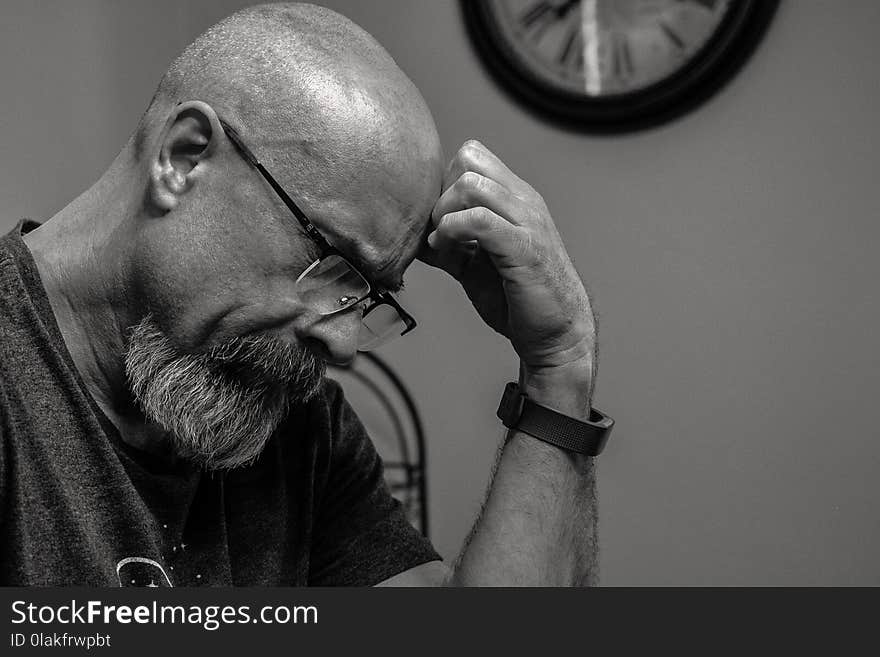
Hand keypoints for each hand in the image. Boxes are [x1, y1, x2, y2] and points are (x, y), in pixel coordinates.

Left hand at [419, 140, 595, 396]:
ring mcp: (527, 221)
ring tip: (443, 243)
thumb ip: (449, 244)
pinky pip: (478, 220)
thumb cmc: (518, 298)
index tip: (438, 220)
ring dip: (444, 213)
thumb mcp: (475, 264)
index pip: (472, 155)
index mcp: (515, 198)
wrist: (556, 333)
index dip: (444, 183)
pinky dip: (452, 232)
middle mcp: (523, 201)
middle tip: (438, 231)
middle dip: (441, 194)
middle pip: (468, 160)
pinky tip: (448, 254)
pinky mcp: (524, 247)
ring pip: (470, 184)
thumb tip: (413, 237)